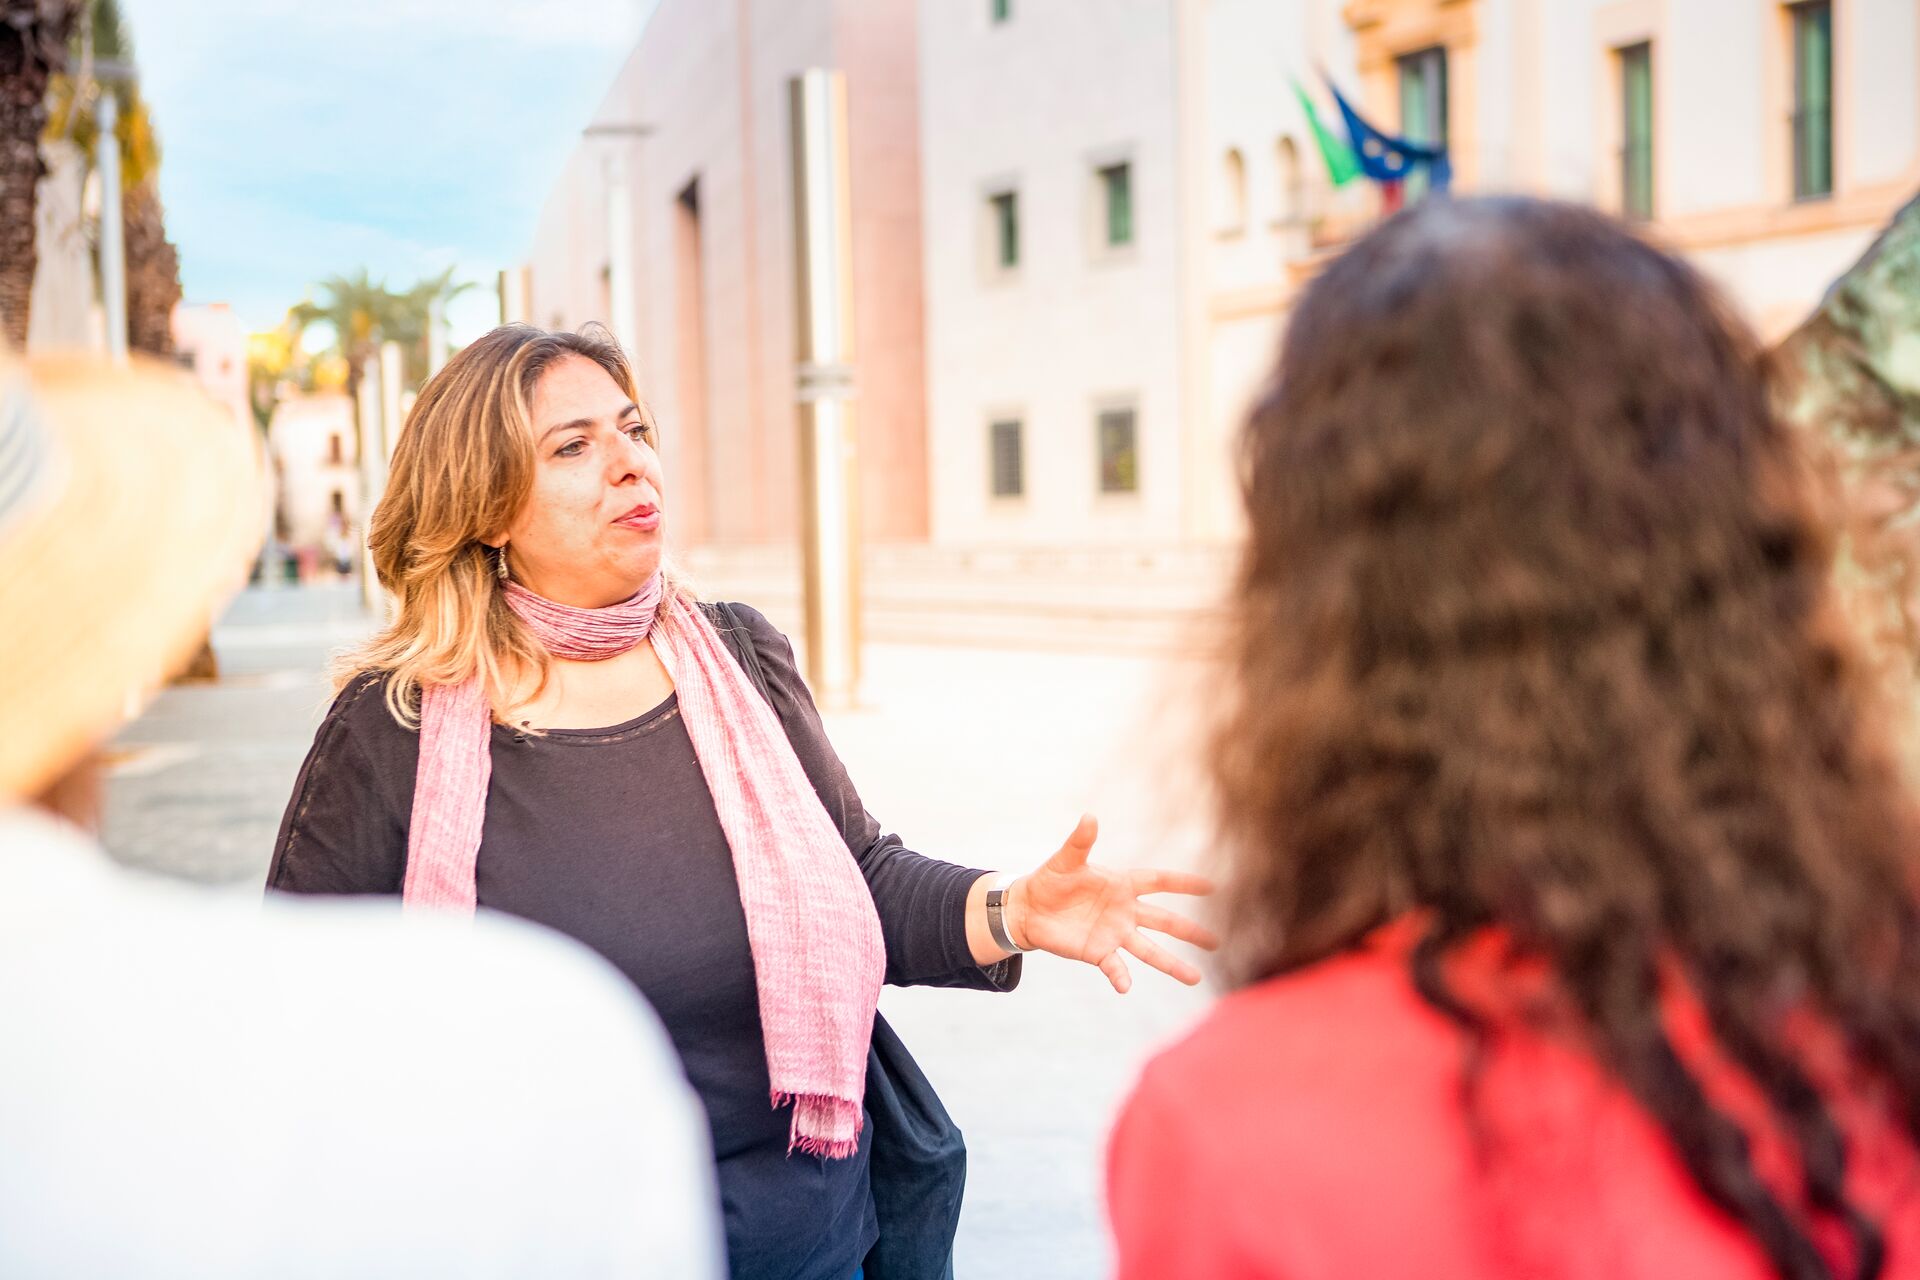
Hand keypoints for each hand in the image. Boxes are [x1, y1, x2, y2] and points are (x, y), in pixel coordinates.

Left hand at [1007, 814, 1217, 992]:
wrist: (1028, 909)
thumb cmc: (1050, 880)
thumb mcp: (1065, 859)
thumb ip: (1080, 842)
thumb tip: (1089, 817)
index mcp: (1121, 884)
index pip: (1158, 881)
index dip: (1182, 883)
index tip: (1210, 886)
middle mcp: (1125, 911)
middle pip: (1163, 921)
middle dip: (1189, 931)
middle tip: (1215, 941)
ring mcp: (1114, 934)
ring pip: (1149, 950)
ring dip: (1171, 964)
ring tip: (1195, 978)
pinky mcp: (1097, 952)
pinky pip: (1114, 966)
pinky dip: (1120, 976)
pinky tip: (1126, 987)